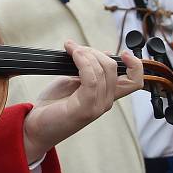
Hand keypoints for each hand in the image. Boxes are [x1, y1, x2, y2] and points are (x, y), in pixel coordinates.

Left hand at [21, 40, 143, 163]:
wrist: (36, 125)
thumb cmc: (53, 104)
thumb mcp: (74, 81)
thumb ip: (90, 70)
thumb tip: (105, 53)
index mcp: (106, 95)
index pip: (135, 82)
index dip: (136, 65)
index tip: (124, 53)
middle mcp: (105, 101)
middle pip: (114, 68)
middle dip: (94, 51)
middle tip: (75, 47)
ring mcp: (96, 106)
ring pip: (103, 71)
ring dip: (85, 53)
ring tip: (70, 48)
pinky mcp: (84, 108)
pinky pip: (91, 79)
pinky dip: (82, 62)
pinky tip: (72, 54)